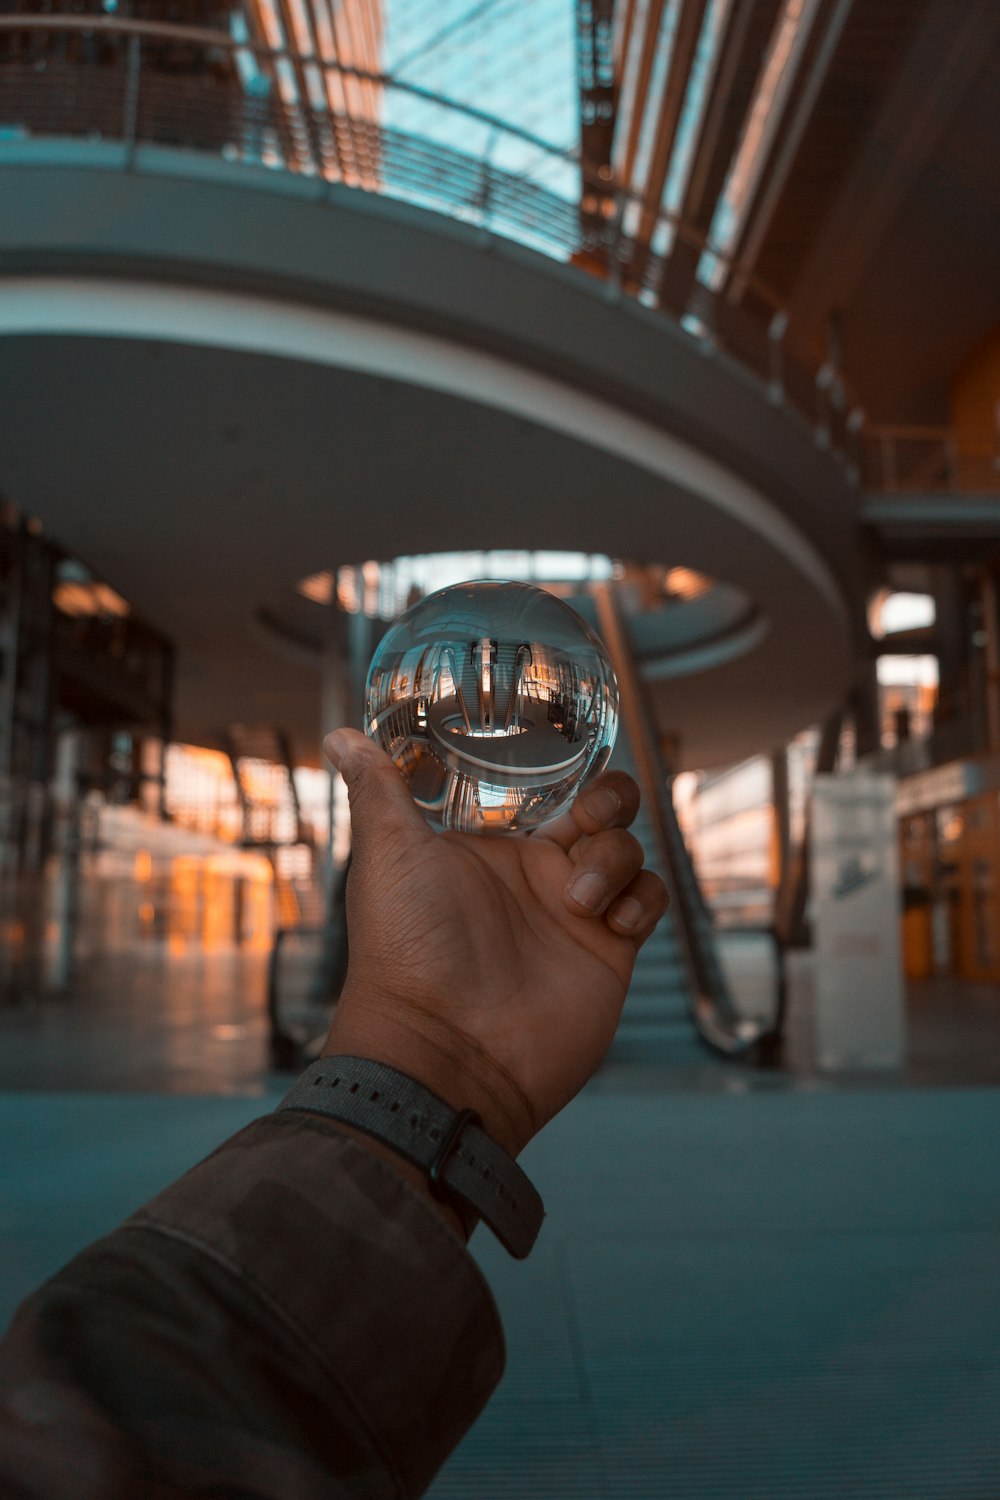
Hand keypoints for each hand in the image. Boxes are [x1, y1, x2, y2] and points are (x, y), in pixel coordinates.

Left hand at [321, 729, 668, 1157]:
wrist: (446, 1053)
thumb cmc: (406, 952)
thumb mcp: (388, 855)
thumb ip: (378, 790)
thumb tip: (341, 735)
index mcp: (486, 848)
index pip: (540, 788)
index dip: (559, 767)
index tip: (558, 756)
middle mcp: (533, 876)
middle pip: (599, 810)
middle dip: (608, 799)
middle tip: (585, 818)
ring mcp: (574, 914)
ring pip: (626, 850)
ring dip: (614, 858)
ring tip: (576, 900)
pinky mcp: (608, 952)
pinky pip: (649, 900)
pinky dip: (641, 897)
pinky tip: (608, 920)